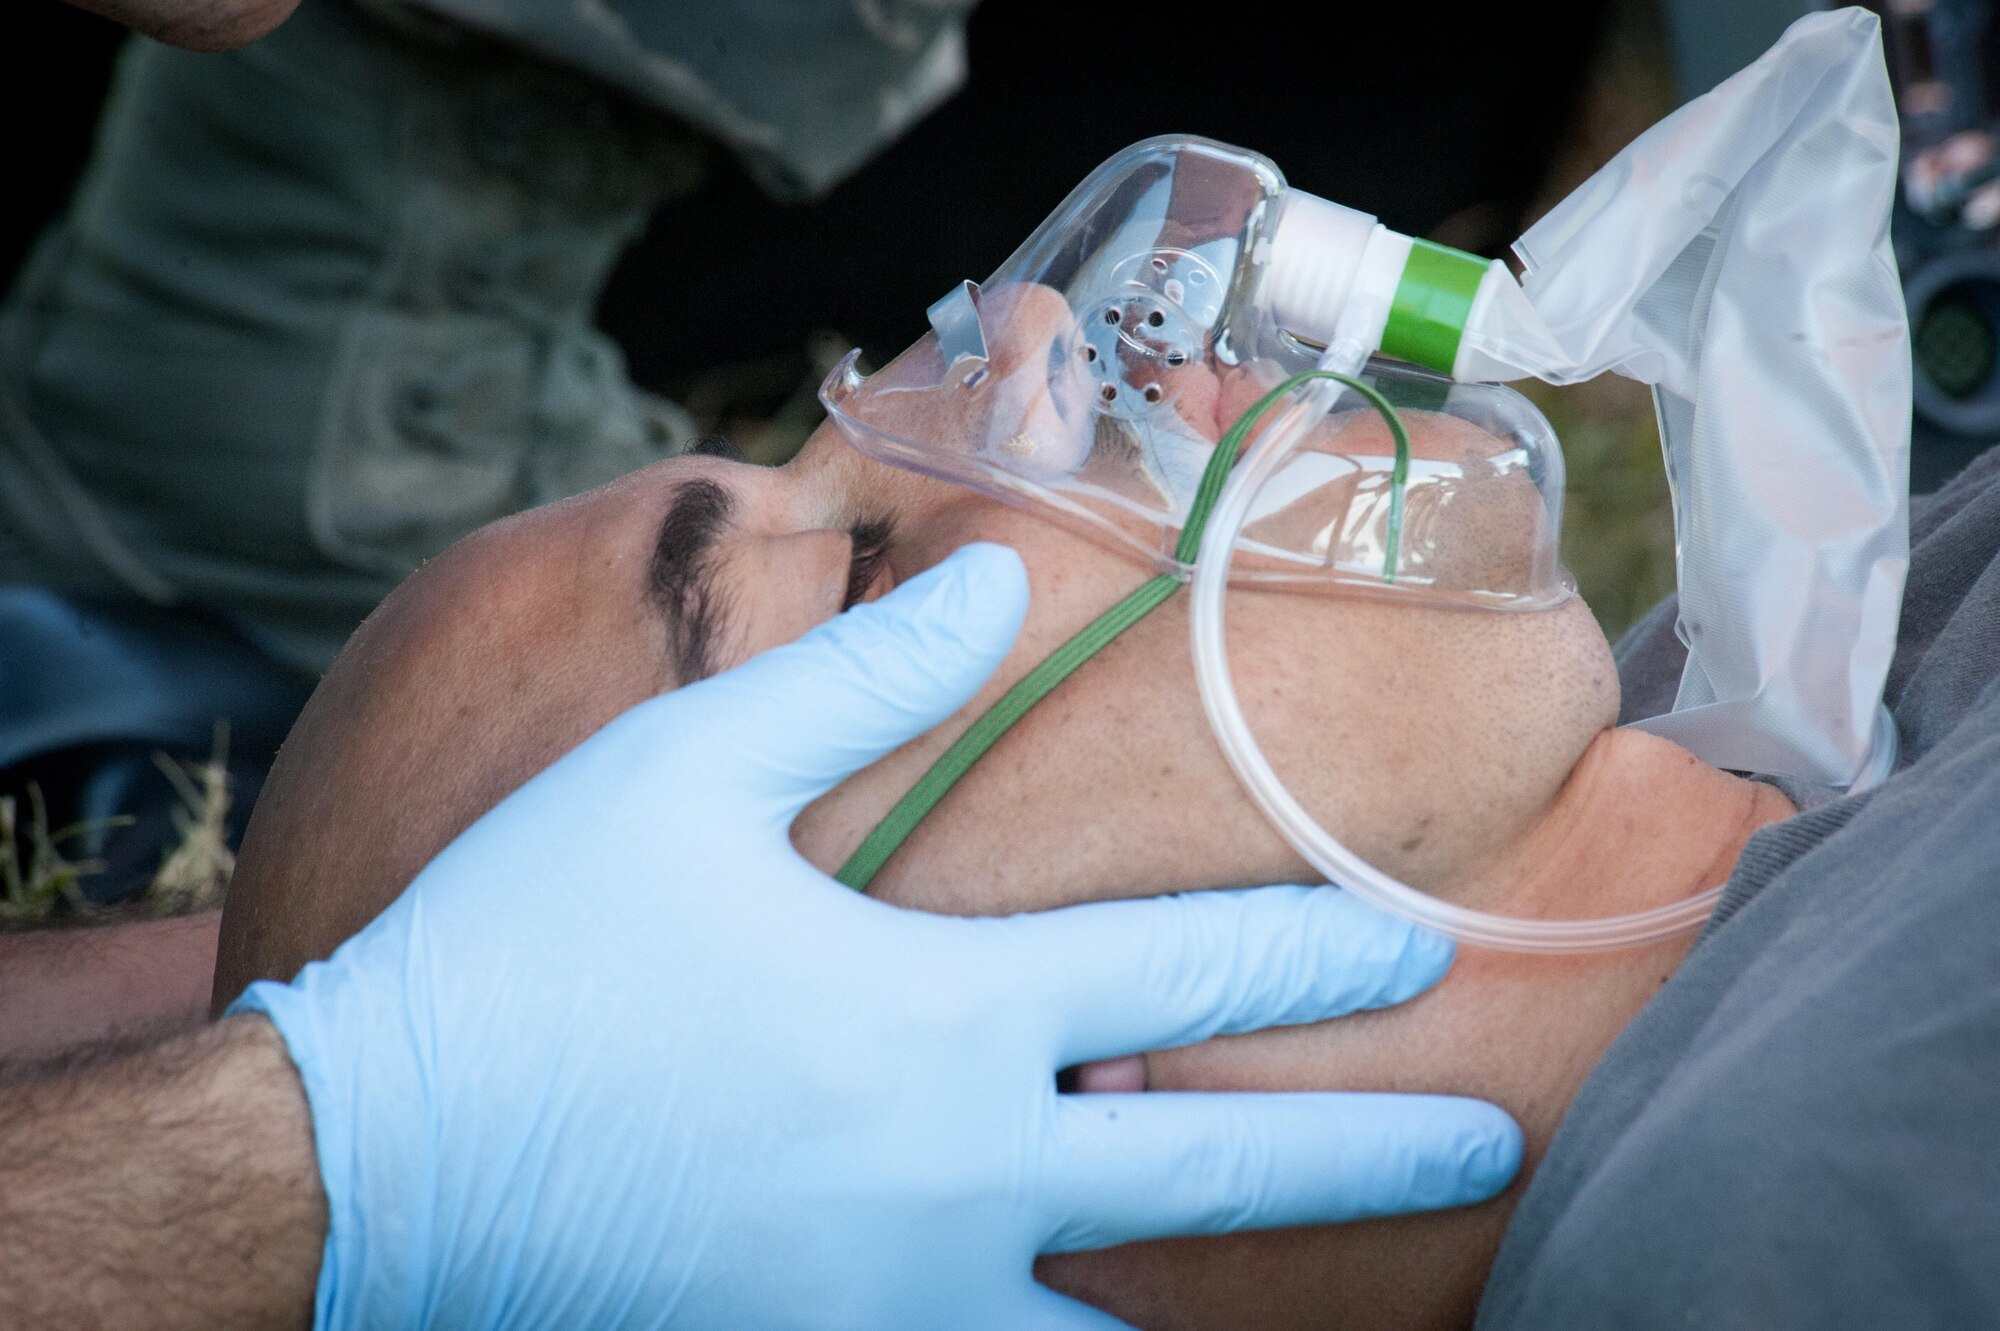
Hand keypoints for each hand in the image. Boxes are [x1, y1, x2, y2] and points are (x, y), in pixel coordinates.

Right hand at [233, 543, 1519, 1330]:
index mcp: (933, 1010)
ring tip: (1344, 1305)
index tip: (1422, 943)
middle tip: (1493, 1140)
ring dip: (1239, 1303)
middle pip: (1211, 1165)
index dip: (1322, 949)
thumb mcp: (685, 769)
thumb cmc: (536, 942)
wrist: (376, 1162)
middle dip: (1371, 1153)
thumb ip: (859, 675)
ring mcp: (891, 1293)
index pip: (1183, 965)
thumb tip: (993, 587)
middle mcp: (947, 1170)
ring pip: (1119, 1328)